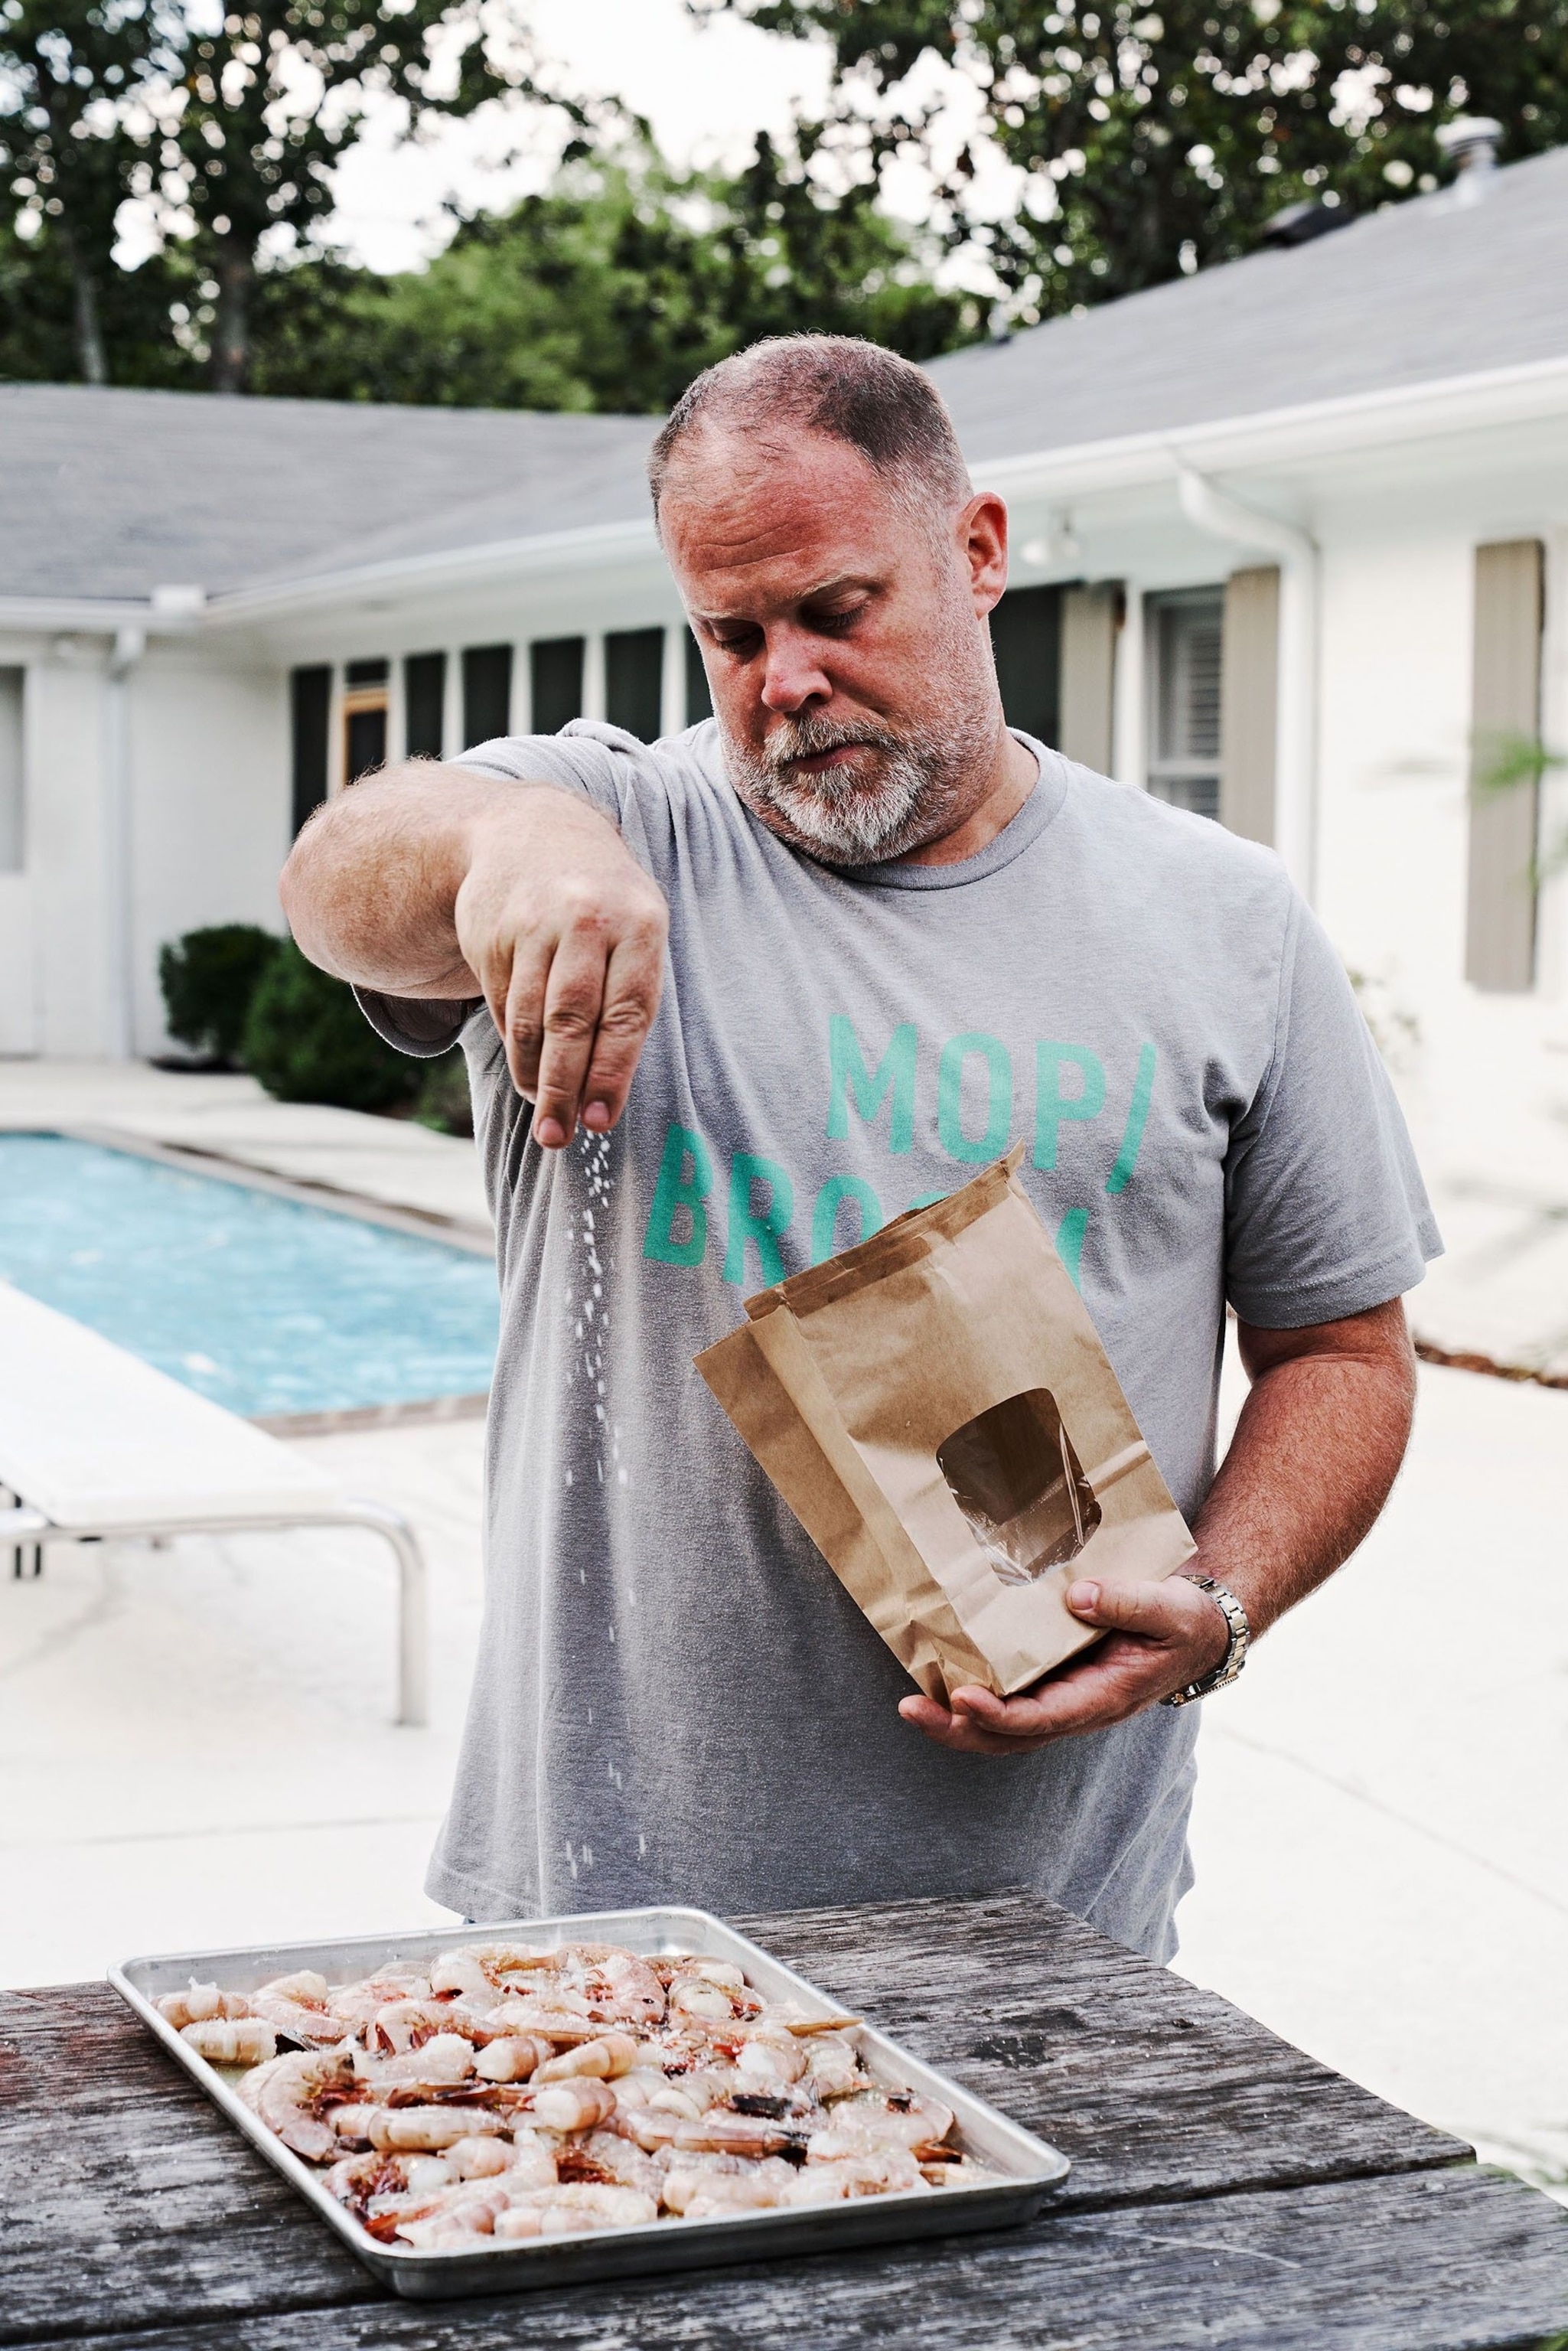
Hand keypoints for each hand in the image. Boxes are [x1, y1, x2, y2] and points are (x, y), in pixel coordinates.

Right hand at [454, 788, 668, 1148]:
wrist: (531, 832)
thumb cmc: (603, 903)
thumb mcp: (635, 929)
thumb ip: (629, 998)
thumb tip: (608, 1091)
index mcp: (640, 923)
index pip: (627, 1012)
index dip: (612, 1072)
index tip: (600, 1121)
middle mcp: (586, 920)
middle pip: (571, 1020)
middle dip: (565, 1087)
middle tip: (559, 1137)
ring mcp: (533, 924)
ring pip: (530, 1018)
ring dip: (533, 1076)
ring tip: (543, 1115)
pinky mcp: (491, 933)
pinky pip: (503, 1005)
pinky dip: (515, 1045)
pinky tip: (526, 1068)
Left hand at [898, 1573, 1231, 1754]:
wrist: (1195, 1632)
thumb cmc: (1182, 1622)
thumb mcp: (1170, 1609)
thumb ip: (1129, 1602)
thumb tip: (1078, 1597)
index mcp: (1103, 1698)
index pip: (1041, 1719)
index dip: (999, 1715)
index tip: (962, 1697)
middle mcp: (1075, 1708)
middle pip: (1008, 1736)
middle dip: (957, 1729)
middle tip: (911, 1708)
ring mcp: (1060, 1699)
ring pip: (1000, 1727)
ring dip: (954, 1720)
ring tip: (911, 1703)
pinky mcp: (1051, 1682)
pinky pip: (1005, 1699)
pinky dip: (969, 1696)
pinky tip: (937, 1675)